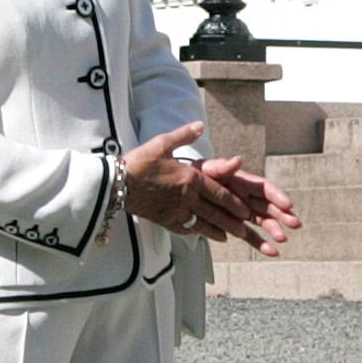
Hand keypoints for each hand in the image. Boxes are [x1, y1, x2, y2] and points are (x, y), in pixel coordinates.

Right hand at [121, 125, 237, 240]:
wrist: (116, 184)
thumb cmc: (139, 162)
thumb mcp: (162, 143)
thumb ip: (184, 135)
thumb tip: (200, 125)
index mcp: (190, 178)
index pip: (219, 193)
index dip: (234, 202)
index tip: (246, 210)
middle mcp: (186, 197)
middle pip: (215, 212)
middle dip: (232, 221)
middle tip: (244, 228)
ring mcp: (175, 211)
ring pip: (202, 224)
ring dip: (218, 231)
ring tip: (230, 237)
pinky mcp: (164, 220)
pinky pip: (184, 228)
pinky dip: (195, 233)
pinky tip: (201, 235)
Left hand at [180, 153, 300, 258]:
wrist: (178, 192)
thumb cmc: (192, 176)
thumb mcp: (204, 169)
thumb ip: (220, 167)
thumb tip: (237, 160)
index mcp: (241, 181)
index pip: (263, 188)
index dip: (277, 196)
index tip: (288, 205)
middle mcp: (244, 197)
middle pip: (268, 206)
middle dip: (282, 215)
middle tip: (294, 224)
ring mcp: (241, 213)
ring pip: (262, 222)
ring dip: (274, 230)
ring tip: (282, 240)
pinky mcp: (234, 226)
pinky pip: (250, 236)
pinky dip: (261, 244)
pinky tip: (271, 252)